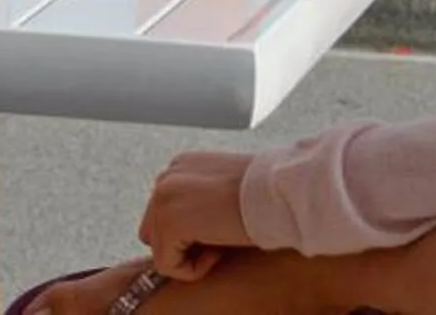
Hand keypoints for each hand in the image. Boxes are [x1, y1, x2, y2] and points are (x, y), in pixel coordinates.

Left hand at [137, 150, 255, 280]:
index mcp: (181, 167)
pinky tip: (218, 252)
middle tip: (219, 241)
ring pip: (160, 250)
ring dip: (190, 257)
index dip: (191, 233)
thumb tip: (191, 230)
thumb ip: (201, 201)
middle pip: (154, 231)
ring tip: (221, 245)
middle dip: (183, 245)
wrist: (281, 192)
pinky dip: (192, 269)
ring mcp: (164, 198)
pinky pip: (167, 265)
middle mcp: (167, 177)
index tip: (221, 230)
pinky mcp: (170, 222)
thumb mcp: (226, 189)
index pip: (164, 213)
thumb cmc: (266, 194)